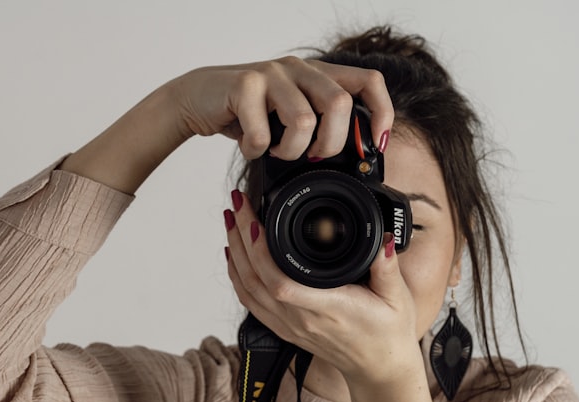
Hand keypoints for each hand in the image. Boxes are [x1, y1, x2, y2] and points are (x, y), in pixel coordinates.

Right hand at [166, 56, 393, 159]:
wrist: (198, 99)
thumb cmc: (248, 112)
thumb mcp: (290, 117)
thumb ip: (319, 125)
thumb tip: (355, 155)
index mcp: (318, 75)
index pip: (368, 81)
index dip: (381, 112)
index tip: (376, 143)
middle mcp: (299, 68)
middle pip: (338, 105)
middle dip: (328, 144)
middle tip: (310, 156)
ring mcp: (272, 74)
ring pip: (302, 121)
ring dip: (289, 151)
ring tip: (275, 152)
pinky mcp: (244, 86)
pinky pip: (262, 133)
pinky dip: (255, 150)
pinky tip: (250, 146)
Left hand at [223, 190, 420, 387]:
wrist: (378, 368)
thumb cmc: (387, 333)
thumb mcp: (397, 298)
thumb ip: (388, 267)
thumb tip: (385, 239)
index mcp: (328, 308)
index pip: (281, 282)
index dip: (261, 253)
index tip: (255, 222)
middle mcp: (301, 319)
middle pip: (256, 278)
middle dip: (241, 238)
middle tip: (238, 204)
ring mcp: (289, 325)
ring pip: (248, 288)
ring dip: (235, 253)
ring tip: (231, 221)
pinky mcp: (284, 329)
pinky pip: (250, 302)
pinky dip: (237, 276)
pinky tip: (234, 255)